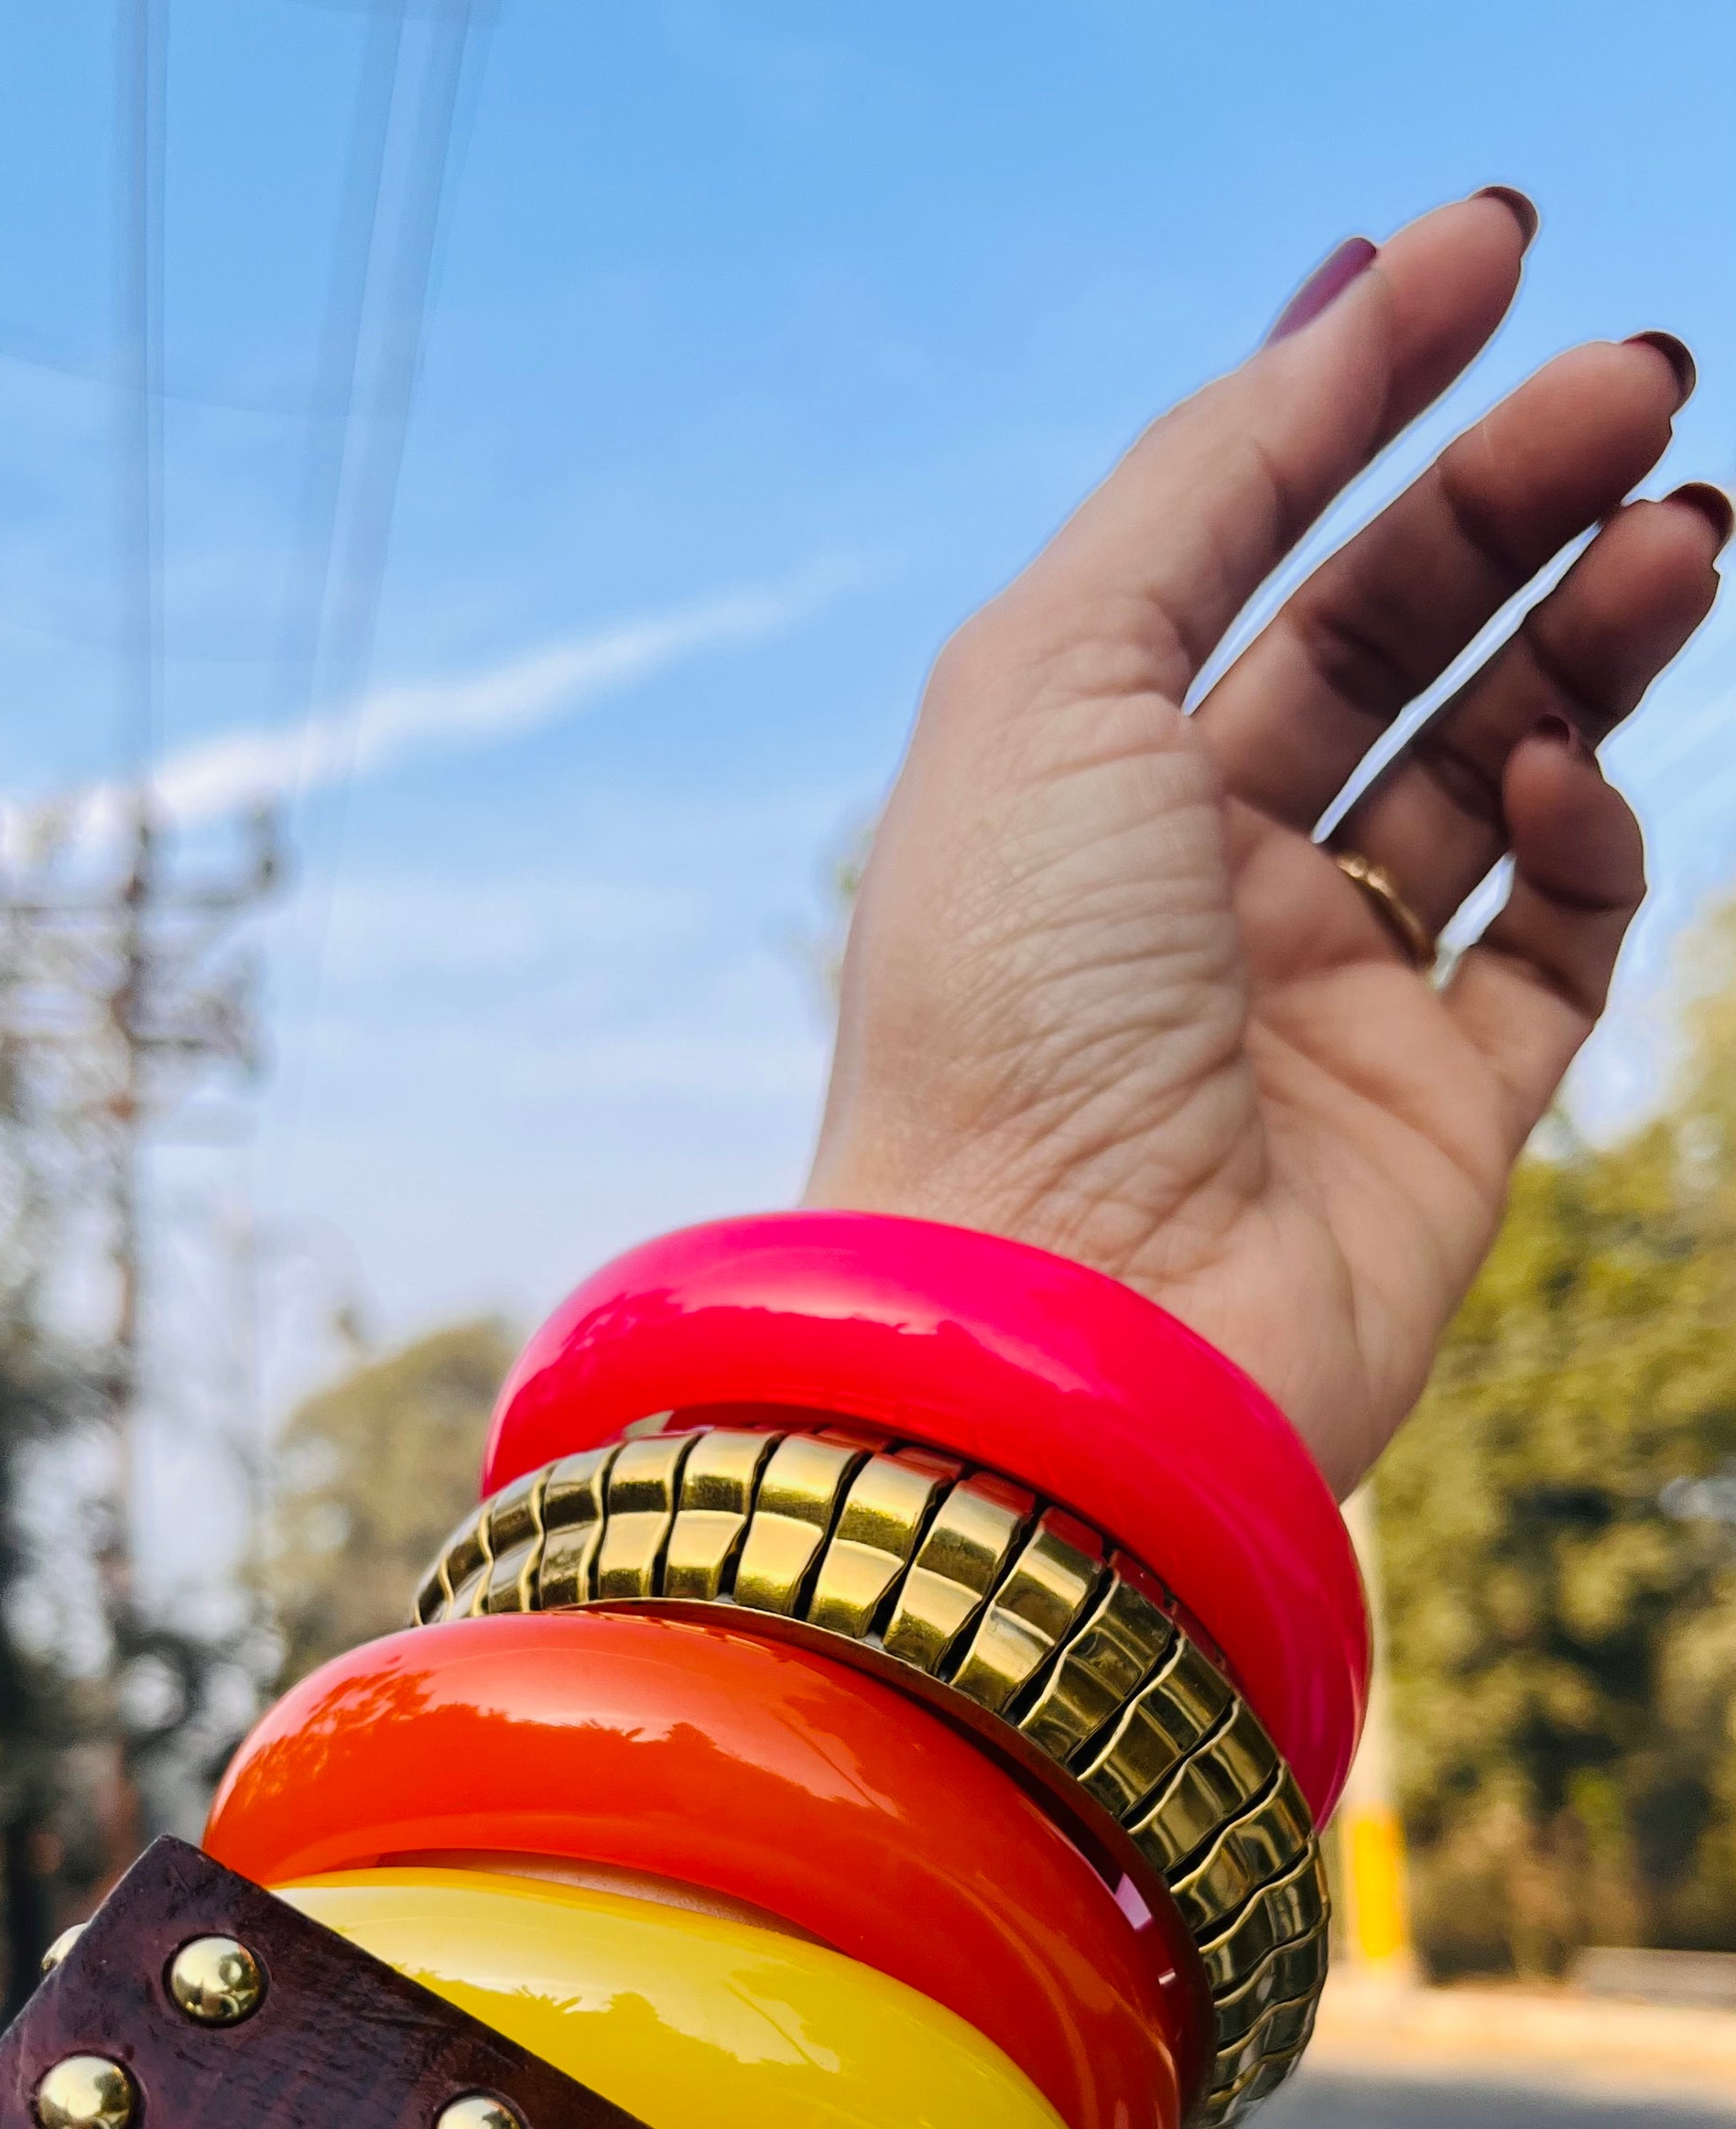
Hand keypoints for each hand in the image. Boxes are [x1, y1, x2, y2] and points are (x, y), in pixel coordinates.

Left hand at [806, 192, 1725, 1493]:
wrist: (1060, 1329)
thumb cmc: (1010, 999)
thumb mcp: (1058, 671)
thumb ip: (1212, 472)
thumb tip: (1352, 278)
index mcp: (1084, 777)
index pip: (1252, 541)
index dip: (1369, 388)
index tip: (1498, 248)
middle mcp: (1199, 886)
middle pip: (1395, 643)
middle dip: (1517, 498)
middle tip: (1644, 382)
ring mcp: (1325, 1011)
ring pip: (1501, 778)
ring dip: (1594, 637)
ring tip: (1689, 520)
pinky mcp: (1440, 1132)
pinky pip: (1553, 951)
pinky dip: (1587, 843)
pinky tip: (1567, 779)